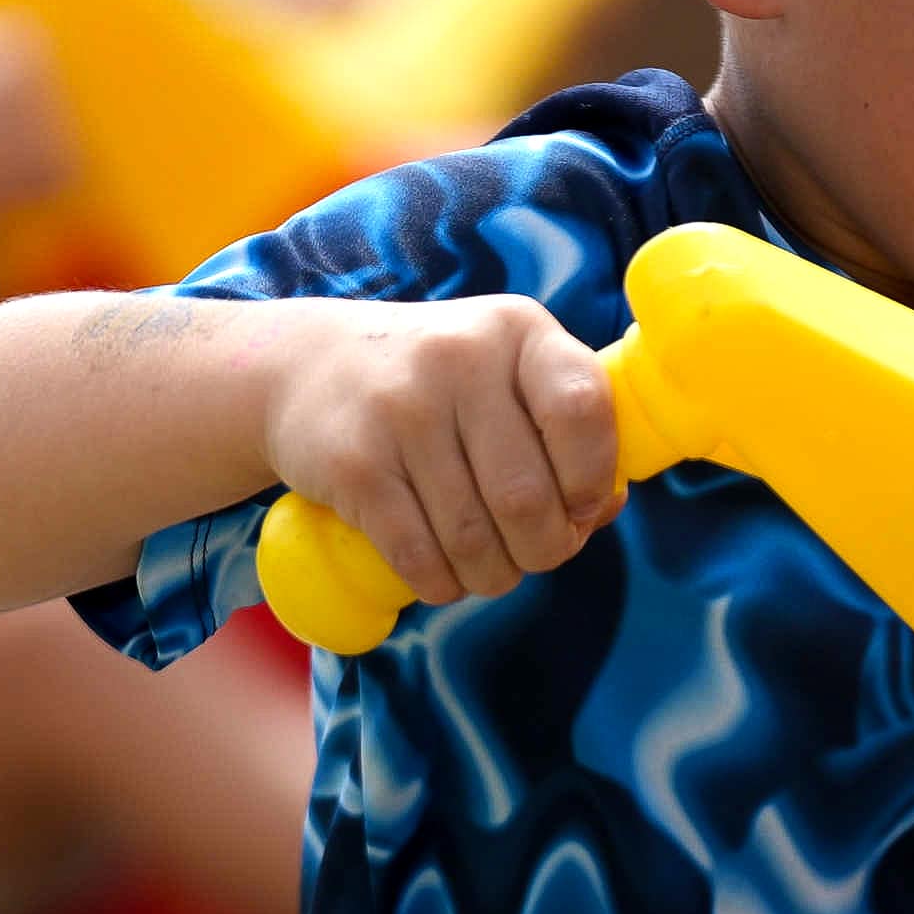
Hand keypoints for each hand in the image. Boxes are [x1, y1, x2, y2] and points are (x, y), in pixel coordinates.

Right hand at [259, 296, 626, 605]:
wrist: (308, 367)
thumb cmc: (438, 385)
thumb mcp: (506, 374)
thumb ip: (565, 428)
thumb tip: (605, 506)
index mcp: (518, 331)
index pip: (583, 410)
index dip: (594, 479)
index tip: (581, 505)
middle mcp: (460, 358)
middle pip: (528, 498)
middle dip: (544, 549)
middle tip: (532, 552)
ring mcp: (402, 409)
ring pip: (473, 538)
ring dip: (491, 575)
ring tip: (488, 568)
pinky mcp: (354, 463)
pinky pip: (418, 555)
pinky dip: (440, 583)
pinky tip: (443, 574)